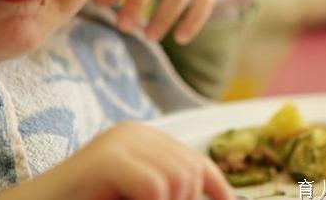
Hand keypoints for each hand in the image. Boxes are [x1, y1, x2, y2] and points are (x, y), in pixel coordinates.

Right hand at [0, 122, 233, 199]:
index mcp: (144, 139)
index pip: (196, 159)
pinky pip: (155, 188)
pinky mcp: (108, 158)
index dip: (217, 185)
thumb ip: (165, 190)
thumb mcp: (136, 195)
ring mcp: (121, 141)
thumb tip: (214, 195)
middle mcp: (136, 132)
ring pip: (178, 179)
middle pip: (191, 171)